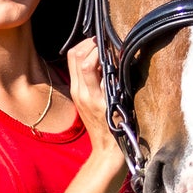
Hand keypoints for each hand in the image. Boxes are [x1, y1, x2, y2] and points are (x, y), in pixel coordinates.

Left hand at [66, 38, 119, 159]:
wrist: (106, 150)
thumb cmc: (118, 130)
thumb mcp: (120, 106)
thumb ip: (115, 82)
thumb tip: (116, 58)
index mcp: (90, 96)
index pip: (85, 63)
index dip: (98, 49)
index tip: (112, 46)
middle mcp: (79, 92)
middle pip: (74, 55)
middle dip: (89, 44)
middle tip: (105, 42)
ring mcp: (76, 93)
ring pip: (72, 58)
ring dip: (85, 49)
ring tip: (102, 48)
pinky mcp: (77, 94)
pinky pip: (76, 68)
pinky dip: (85, 58)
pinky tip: (99, 61)